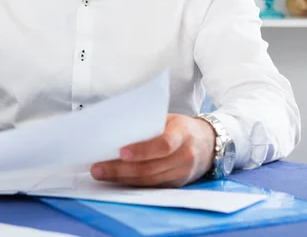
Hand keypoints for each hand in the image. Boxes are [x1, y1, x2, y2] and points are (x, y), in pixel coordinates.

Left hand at [90, 114, 215, 187]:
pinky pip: (152, 187)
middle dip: (121, 169)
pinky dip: (132, 184)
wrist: (209, 143)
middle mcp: (184, 156)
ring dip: (122, 179)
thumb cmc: (182, 128)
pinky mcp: (176, 185)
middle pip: (151, 167)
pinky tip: (117, 180)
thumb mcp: (170, 119)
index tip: (121, 152)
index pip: (163, 144)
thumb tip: (117, 129)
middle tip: (98, 168)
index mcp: (182, 133)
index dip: (142, 150)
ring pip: (149, 180)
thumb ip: (149, 124)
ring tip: (102, 174)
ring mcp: (182, 173)